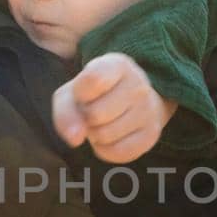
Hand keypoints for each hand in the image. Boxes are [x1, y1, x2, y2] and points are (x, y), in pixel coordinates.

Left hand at [52, 52, 179, 163]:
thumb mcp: (72, 95)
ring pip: (104, 136)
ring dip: (95, 135)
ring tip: (104, 122)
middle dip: (86, 118)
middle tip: (94, 110)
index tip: (84, 92)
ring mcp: (148, 110)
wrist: (130, 102)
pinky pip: (116, 152)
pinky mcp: (152, 135)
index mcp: (117, 64)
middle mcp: (138, 84)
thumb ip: (65, 113)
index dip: (79, 93)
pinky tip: (112, 137)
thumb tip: (75, 139)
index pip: (92, 80)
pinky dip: (106, 150)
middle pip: (95, 114)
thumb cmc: (94, 95)